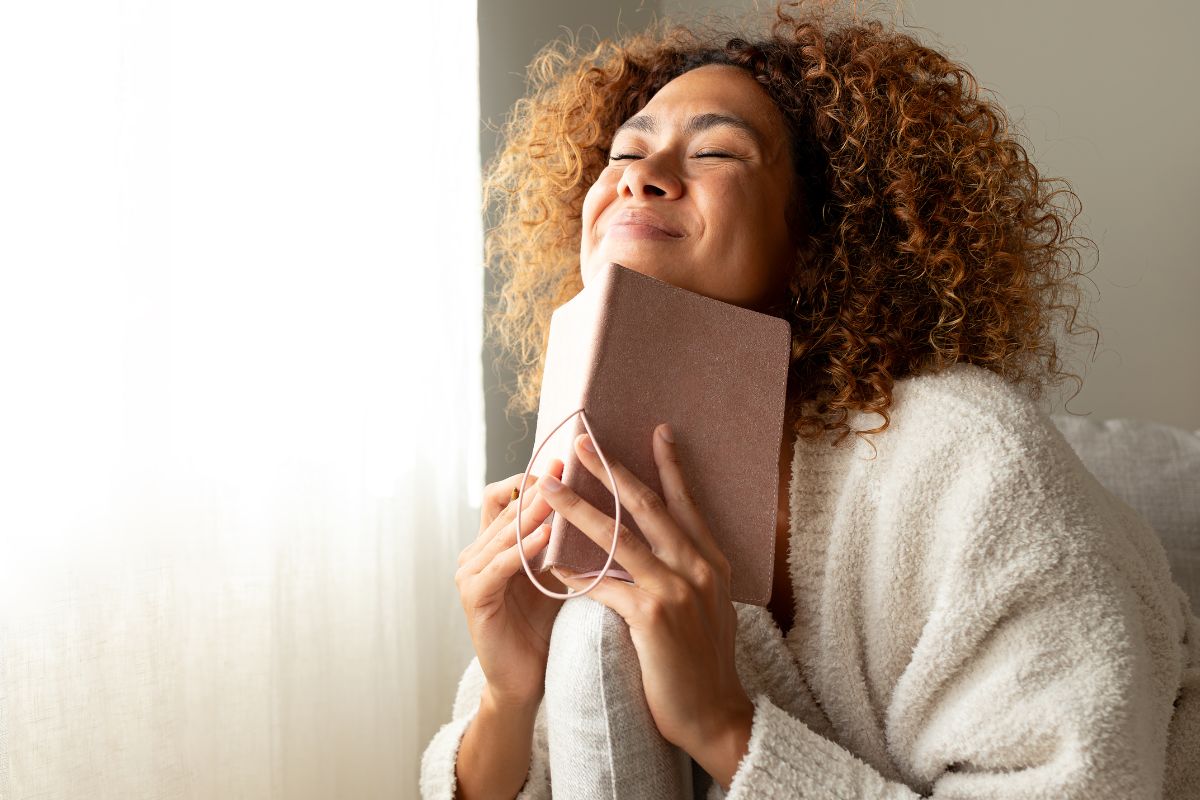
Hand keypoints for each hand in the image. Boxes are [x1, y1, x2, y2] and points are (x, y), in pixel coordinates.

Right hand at [455, 459, 571, 707]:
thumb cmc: (548, 625)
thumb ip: (563, 538)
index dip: (533, 476)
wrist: (529, 680)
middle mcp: (476, 551)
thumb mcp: (558, 572)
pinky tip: (547, 538)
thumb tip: (597, 498)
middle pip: (505, 506)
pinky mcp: (474, 597)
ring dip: (532, 513)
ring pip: (502, 531)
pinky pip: (498, 565)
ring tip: (560, 496)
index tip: (567, 461)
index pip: (507, 494)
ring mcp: (470, 573)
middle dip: (538, 487)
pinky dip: (522, 549)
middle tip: (566, 466)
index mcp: (495, 542)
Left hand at [539, 425, 754, 767]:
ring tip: (550, 488)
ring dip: (579, 508)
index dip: (670, 466)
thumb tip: (660, 547)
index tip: (657, 431)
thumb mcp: (706, 606)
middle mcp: (698, 567)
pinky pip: (604, 585)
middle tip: (582, 443)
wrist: (716, 716)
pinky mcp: (654, 616)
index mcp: (712, 561)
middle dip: (611, 471)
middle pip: (647, 507)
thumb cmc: (703, 664)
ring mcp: (677, 589)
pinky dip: (575, 573)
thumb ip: (686, 572)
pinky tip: (550, 562)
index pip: (686, 503)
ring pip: (618, 537)